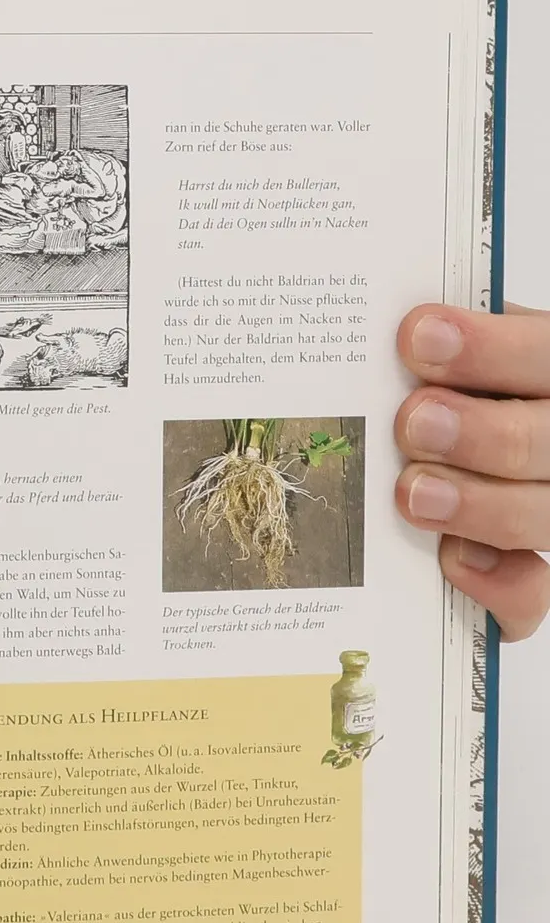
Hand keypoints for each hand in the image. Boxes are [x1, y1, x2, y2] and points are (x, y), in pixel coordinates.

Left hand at [397, 303, 549, 639]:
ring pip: (543, 513)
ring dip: (479, 503)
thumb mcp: (450, 360)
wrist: (441, 466)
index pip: (545, 352)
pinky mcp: (529, 577)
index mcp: (548, 370)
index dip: (491, 348)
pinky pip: (530, 592)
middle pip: (546, 438)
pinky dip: (497, 582)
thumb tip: (389, 330)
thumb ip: (436, 348)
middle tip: (413, 421)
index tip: (418, 337)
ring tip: (413, 490)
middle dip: (481, 430)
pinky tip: (454, 560)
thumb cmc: (439, 396)